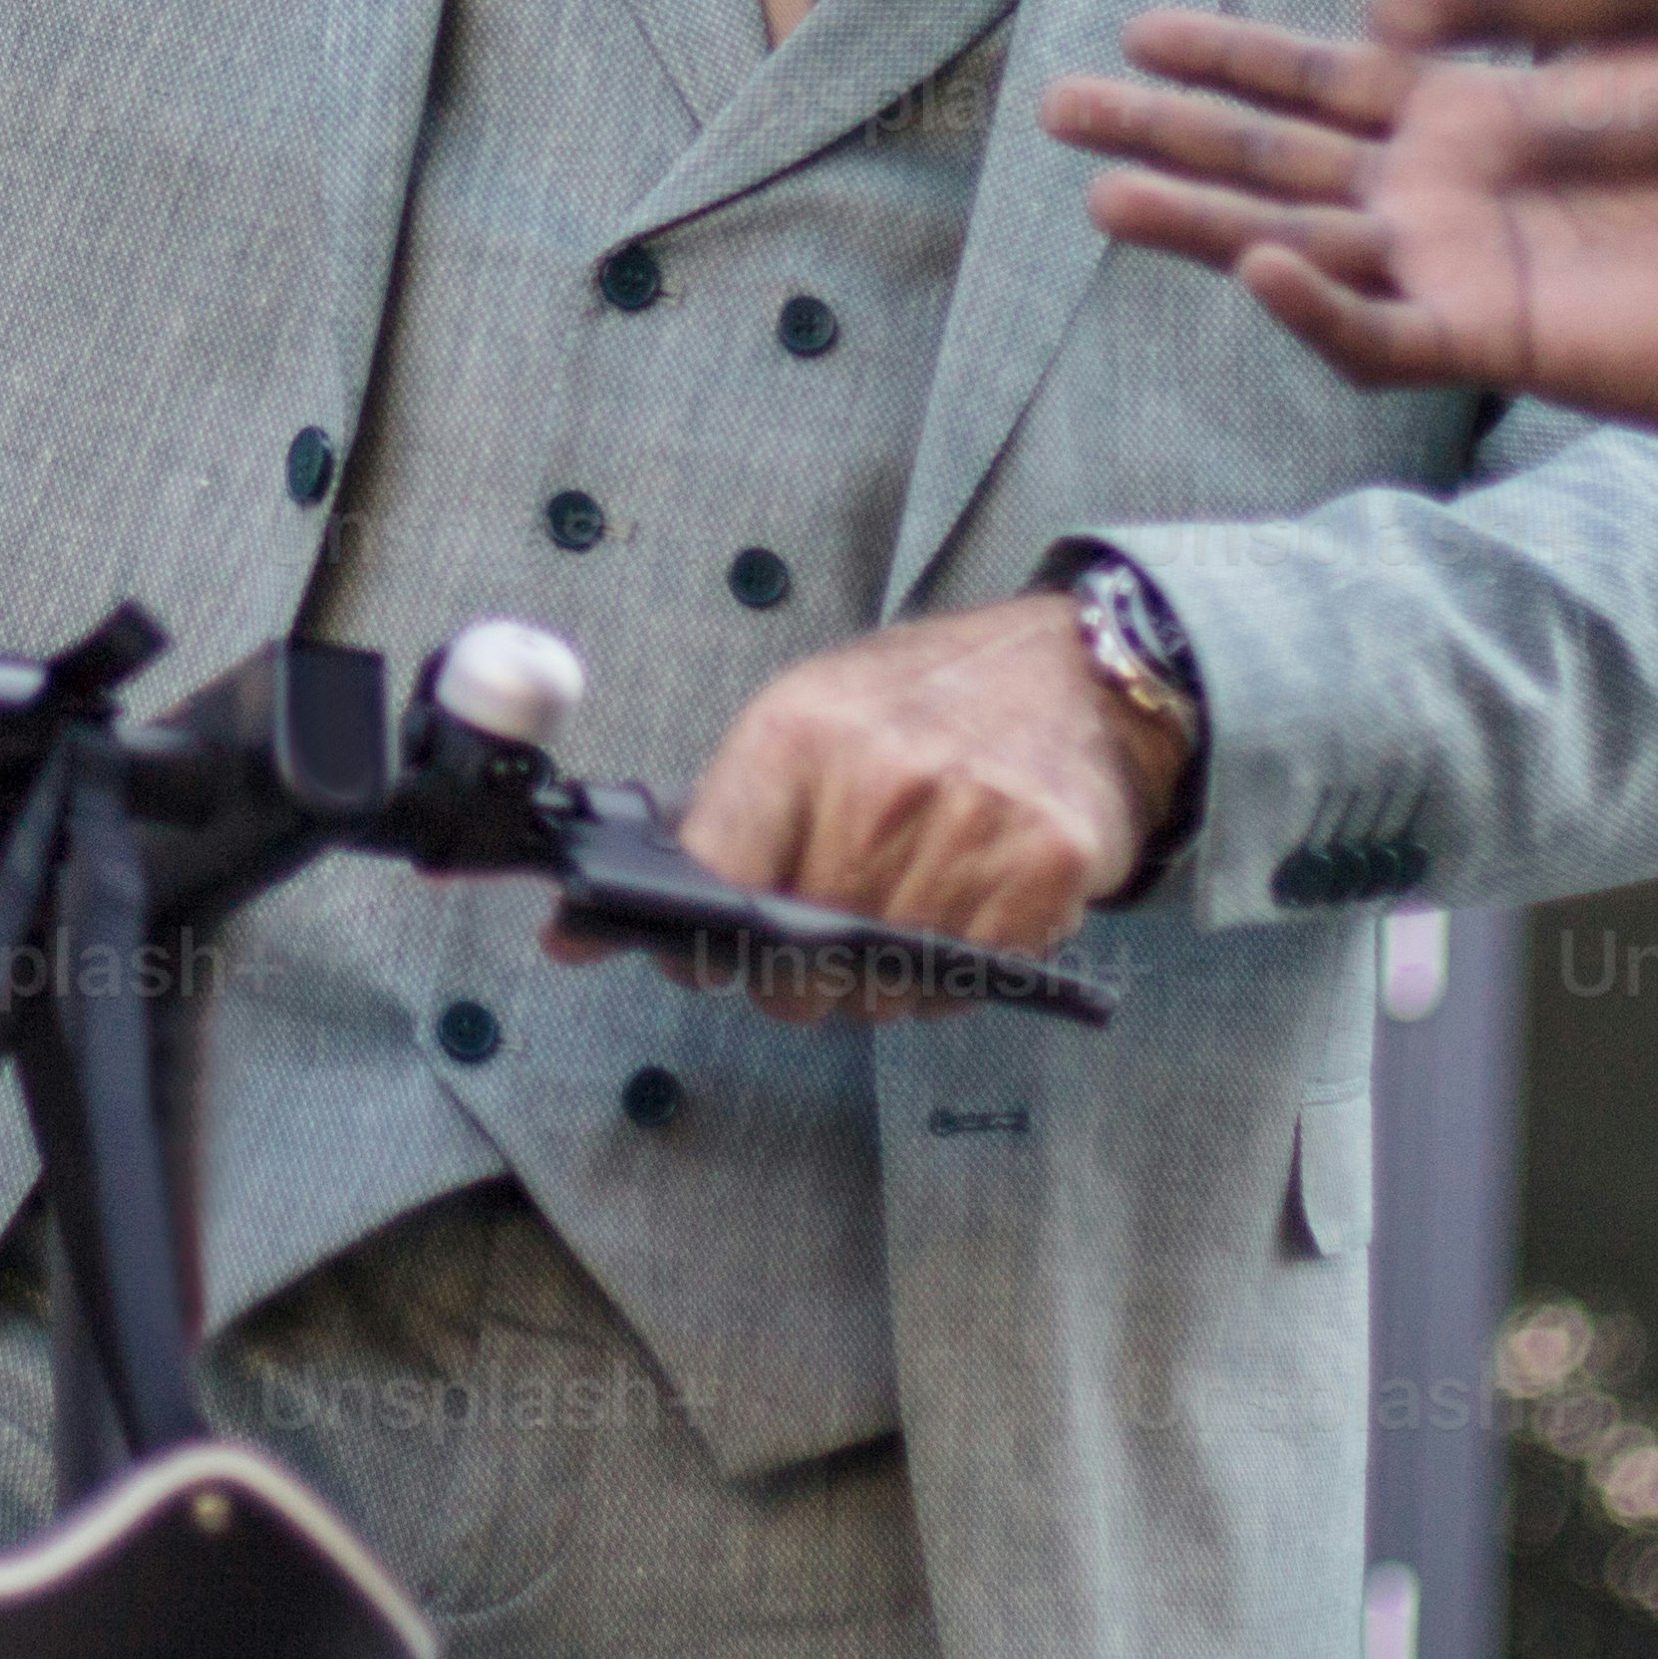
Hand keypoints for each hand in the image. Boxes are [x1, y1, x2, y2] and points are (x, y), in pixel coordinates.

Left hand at [572, 595, 1160, 1018]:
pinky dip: (952, 980)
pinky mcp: (1042, 872)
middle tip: (822, 944)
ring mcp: (967, 827)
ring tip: (901, 916)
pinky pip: (963, 985)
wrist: (1090, 670)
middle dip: (797, 978)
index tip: (708, 954)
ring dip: (880, 984)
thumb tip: (566, 938)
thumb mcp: (811, 720)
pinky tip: (961, 920)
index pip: (713, 884)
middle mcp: (881, 780)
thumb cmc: (934, 700)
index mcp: (800, 732)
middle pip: (796, 961)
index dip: (700, 941)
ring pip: (881, 988)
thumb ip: (710, 826)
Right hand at [1056, 24, 1657, 459]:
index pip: (1320, 85)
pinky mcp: (1503, 342)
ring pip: (1298, 249)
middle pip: (1275, 161)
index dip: (1229, 56)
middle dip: (1169, 133)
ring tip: (1104, 196)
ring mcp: (1461, 275)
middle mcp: (1444, 201)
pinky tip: (1258, 265)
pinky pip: (1387, 334)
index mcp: (1470, 124)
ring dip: (1203, 222)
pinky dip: (1317, 308)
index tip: (1137, 27)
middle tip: (1058, 110)